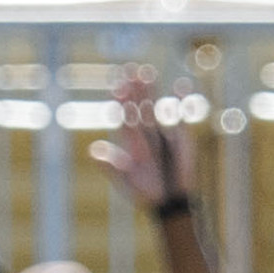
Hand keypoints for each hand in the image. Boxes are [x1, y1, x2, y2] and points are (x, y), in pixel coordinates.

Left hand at [91, 72, 195, 211]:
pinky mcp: (181, 136)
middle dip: (134, 89)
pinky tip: (180, 85)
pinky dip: (181, 101)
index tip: (117, 87)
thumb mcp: (126, 181)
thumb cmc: (147, 193)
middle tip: (130, 70)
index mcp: (130, 141)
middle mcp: (145, 132)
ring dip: (151, 90)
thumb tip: (92, 150)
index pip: (124, 116)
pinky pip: (180, 115)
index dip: (121, 102)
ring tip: (147, 72)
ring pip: (155, 106)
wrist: (170, 202)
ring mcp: (162, 132)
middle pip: (138, 105)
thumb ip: (110, 166)